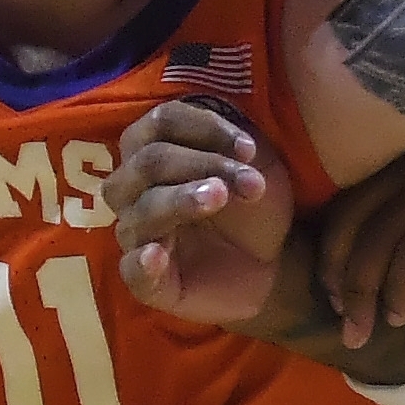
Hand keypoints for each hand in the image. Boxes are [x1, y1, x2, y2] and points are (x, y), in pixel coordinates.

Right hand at [104, 101, 297, 330]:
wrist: (274, 264)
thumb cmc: (253, 207)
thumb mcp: (256, 166)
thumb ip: (237, 142)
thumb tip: (232, 139)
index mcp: (155, 150)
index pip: (161, 122)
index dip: (204, 128)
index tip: (248, 148)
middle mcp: (135, 189)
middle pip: (148, 163)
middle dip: (201, 164)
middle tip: (246, 182)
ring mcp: (138, 236)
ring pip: (139, 210)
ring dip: (180, 200)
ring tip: (218, 197)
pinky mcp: (147, 281)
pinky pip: (131, 270)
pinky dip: (142, 262)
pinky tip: (158, 255)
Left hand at [312, 147, 404, 349]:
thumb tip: (394, 276)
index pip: (351, 206)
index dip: (333, 254)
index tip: (336, 298)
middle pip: (354, 222)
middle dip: (338, 279)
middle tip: (345, 325)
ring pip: (379, 239)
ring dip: (364, 292)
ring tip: (365, 331)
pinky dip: (400, 287)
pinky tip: (403, 316)